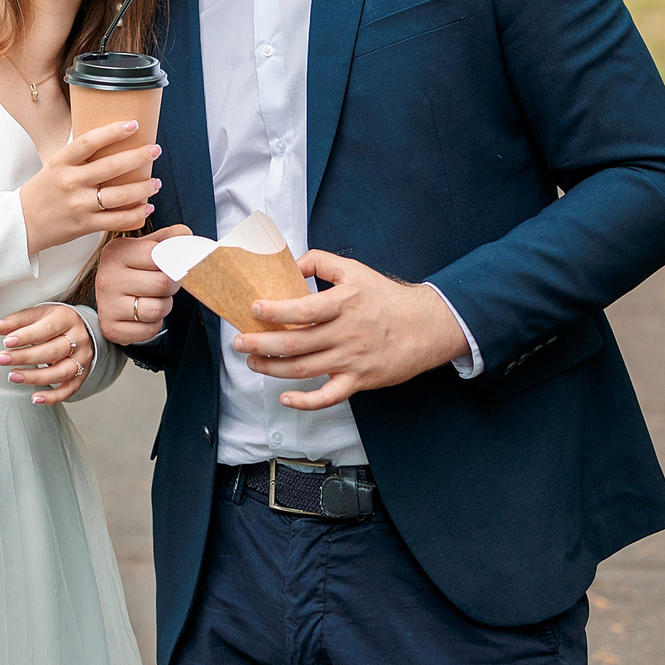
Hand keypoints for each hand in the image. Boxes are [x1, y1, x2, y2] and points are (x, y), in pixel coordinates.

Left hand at [0, 303, 93, 405]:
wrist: (82, 330)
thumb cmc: (56, 322)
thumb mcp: (38, 314)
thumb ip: (17, 321)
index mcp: (67, 319)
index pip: (47, 328)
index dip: (27, 336)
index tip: (7, 341)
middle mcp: (79, 340)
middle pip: (53, 351)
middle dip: (25, 357)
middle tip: (2, 359)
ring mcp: (82, 359)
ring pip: (60, 372)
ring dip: (35, 377)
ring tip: (12, 376)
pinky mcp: (81, 376)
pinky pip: (69, 390)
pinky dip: (52, 397)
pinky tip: (35, 398)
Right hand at [18, 120, 161, 253]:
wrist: (22, 223)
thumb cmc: (43, 191)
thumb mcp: (55, 166)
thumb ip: (79, 156)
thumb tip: (113, 139)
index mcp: (61, 162)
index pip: (89, 141)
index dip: (113, 131)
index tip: (133, 124)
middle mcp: (70, 182)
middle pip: (111, 167)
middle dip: (139, 157)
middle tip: (155, 150)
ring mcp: (78, 205)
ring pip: (118, 195)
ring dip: (143, 188)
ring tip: (156, 182)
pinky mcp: (84, 225)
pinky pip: (116, 220)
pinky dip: (135, 215)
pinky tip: (147, 207)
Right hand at [97, 225, 187, 346]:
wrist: (113, 297)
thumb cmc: (134, 269)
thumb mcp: (149, 246)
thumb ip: (170, 237)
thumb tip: (185, 235)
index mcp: (116, 251)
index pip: (157, 254)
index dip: (172, 261)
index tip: (173, 263)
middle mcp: (107, 277)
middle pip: (161, 284)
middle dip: (171, 286)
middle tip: (164, 284)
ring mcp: (106, 304)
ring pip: (157, 309)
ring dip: (164, 306)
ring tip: (154, 299)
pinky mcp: (111, 328)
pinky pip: (149, 330)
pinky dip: (154, 324)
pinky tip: (144, 315)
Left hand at [233, 251, 467, 409]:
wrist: (425, 327)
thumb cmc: (386, 298)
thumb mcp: (355, 270)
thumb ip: (320, 262)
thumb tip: (291, 264)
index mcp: (344, 303)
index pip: (302, 309)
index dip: (274, 311)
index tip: (254, 309)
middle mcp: (345, 333)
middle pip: (294, 343)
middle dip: (260, 344)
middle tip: (239, 342)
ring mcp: (351, 360)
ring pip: (303, 370)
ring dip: (272, 369)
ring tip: (252, 361)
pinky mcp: (358, 381)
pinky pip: (328, 398)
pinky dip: (305, 402)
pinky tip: (285, 398)